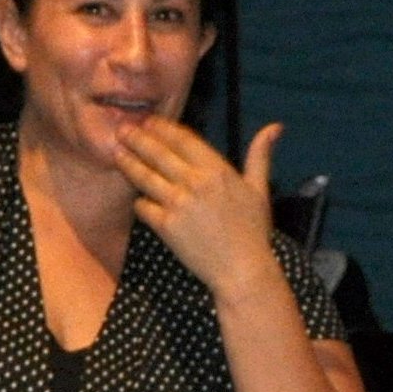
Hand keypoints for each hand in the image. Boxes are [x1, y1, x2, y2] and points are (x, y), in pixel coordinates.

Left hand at [120, 119, 286, 292]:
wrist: (242, 270)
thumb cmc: (253, 232)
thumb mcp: (259, 189)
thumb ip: (260, 156)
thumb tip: (275, 127)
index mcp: (217, 170)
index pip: (183, 140)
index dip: (163, 128)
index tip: (149, 121)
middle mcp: (196, 182)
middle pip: (159, 153)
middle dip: (138, 139)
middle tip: (122, 129)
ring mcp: (179, 204)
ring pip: (146, 177)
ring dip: (129, 163)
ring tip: (117, 153)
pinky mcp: (166, 226)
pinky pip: (144, 207)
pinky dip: (140, 202)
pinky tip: (135, 197)